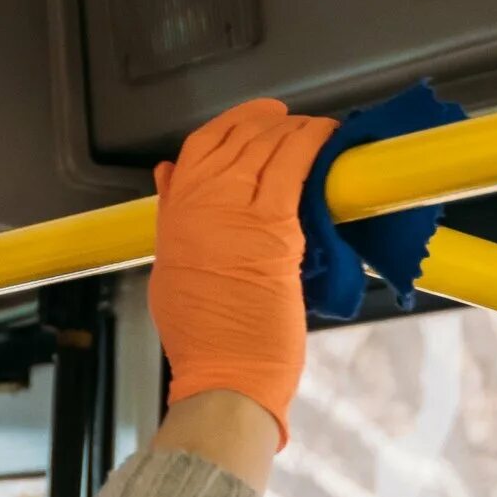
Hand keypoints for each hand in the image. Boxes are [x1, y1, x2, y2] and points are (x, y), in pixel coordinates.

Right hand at [147, 98, 335, 447]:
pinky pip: (294, 166)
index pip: (199, 147)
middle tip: (295, 126)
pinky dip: (314, 144)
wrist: (224, 375)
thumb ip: (172, 219)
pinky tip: (329, 139)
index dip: (231, 124)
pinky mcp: (274, 226)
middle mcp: (201, 205)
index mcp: (175, 216)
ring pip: (266, 146)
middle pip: (237, 139)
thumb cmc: (203, 339)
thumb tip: (167, 177)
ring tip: (318, 133)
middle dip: (270, 124)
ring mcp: (236, 212)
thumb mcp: (170, 269)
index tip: (254, 121)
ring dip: (297, 132)